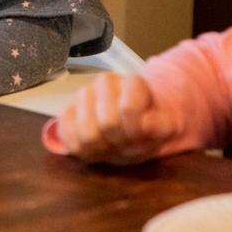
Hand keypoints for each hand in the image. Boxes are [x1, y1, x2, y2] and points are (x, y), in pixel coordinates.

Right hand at [42, 72, 171, 163]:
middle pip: (107, 123)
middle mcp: (105, 82)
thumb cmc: (146, 128)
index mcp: (133, 82)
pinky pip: (67, 135)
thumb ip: (162, 126)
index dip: (136, 133)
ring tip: (110, 146)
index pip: (128, 109)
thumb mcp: (165, 128)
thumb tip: (146, 125)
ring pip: (86, 133)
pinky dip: (81, 148)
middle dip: (119, 143)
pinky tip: (94, 147)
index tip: (142, 137)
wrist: (129, 127)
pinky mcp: (67, 109)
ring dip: (101, 149)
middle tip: (125, 144)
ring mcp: (83, 94)